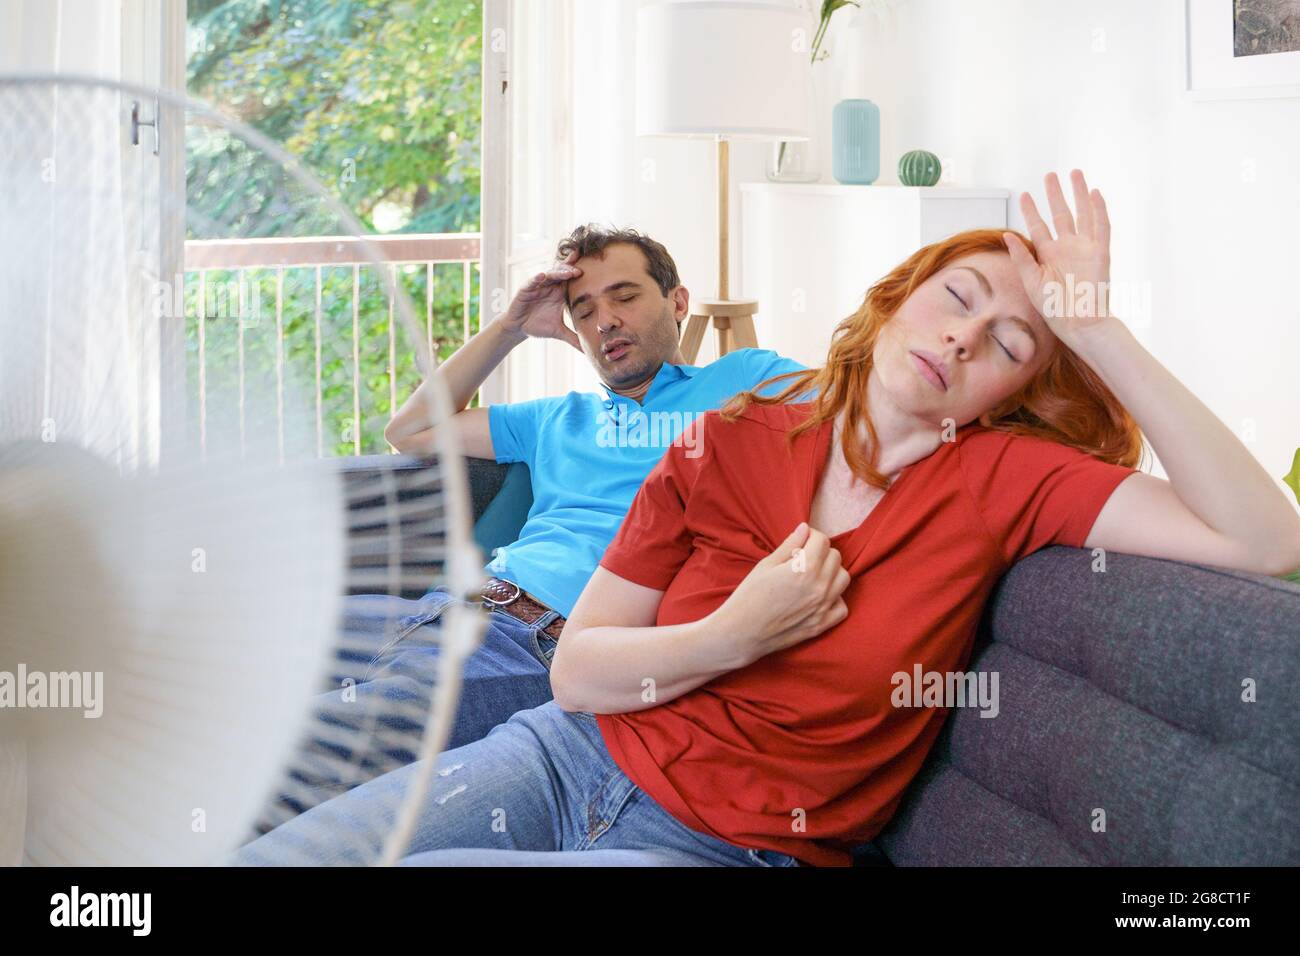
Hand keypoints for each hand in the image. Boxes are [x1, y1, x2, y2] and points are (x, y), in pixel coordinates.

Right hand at [499, 249, 583, 350]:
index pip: (571, 280)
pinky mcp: (525, 290)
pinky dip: (536, 278)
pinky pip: (532, 282)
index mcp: (559, 293)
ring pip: (549, 275)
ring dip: (558, 273)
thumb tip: (587, 351)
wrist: (519, 328)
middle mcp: (550, 287)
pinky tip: (541, 276)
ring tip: (567, 272)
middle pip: (562, 273)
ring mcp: (538, 287)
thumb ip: (573, 339)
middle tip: (580, 271)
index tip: (593, 269)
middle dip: (570, 270)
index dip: (579, 273)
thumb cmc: (538, 326)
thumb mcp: (558, 332)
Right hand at [711, 522, 850, 666]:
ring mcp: (823, 607)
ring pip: (843, 578)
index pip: (822, 540)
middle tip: (804, 557)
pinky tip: (818, 596)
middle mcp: (820, 587)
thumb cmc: (749, 596)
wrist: (741, 633)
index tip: (802, 540)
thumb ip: (789, 545)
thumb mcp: (766, 565)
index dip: (811, 536)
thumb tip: (804, 529)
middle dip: (821, 552)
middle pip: (835, 557)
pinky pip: (842, 606)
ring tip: (812, 575)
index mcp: (805, 568)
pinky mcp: (822, 625)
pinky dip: (835, 598)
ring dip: (831, 572)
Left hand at [1004, 169, 1115, 344]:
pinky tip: (1095, 193)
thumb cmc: (1053, 307)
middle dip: (1055, 195)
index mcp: (1048, 255)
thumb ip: (1021, 257)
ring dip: (1079, 194)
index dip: (1031, 211)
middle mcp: (1067, 248)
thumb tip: (1006, 235)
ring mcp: (1084, 248)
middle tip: (1050, 175)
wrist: (1078, 322)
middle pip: (1061, 214)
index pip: (1038, 227)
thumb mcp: (1031, 281)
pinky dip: (1100, 210)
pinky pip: (1101, 227)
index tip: (1024, 195)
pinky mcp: (1101, 253)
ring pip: (1082, 214)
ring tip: (1075, 174)